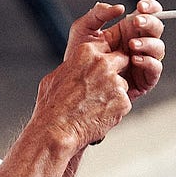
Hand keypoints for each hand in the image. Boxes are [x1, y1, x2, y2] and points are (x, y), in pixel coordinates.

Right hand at [34, 4, 132, 147]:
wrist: (57, 131)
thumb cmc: (52, 106)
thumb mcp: (55, 77)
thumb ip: (71, 67)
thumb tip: (74, 66)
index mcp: (86, 53)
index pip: (106, 46)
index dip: (104, 57)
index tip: (100, 66)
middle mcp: (103, 64)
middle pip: (121, 60)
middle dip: (116, 70)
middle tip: (104, 85)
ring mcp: (115, 83)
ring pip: (123, 84)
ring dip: (115, 93)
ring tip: (95, 106)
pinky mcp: (123, 101)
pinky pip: (123, 102)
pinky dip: (114, 109)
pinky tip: (98, 115)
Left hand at [73, 0, 164, 100]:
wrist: (74, 83)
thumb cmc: (79, 57)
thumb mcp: (83, 29)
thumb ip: (97, 14)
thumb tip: (119, 7)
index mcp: (128, 30)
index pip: (148, 14)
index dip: (150, 7)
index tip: (141, 6)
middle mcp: (139, 43)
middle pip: (156, 28)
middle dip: (150, 22)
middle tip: (136, 22)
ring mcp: (143, 61)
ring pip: (158, 47)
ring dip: (148, 43)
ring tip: (131, 44)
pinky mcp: (144, 79)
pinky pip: (155, 68)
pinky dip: (148, 61)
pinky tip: (134, 59)